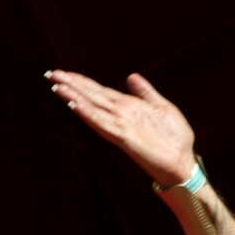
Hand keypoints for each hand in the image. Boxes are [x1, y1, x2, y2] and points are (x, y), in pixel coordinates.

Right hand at [47, 70, 196, 187]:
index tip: (64, 73)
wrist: (184, 161)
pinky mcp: (124, 138)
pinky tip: (75, 104)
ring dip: (74, 97)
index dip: (82, 82)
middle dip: (71, 85)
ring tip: (57, 86)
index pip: (99, 91)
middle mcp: (120, 115)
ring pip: (92, 108)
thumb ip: (145, 92)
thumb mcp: (162, 107)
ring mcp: (121, 126)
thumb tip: (131, 76)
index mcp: (128, 106)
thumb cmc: (175, 138)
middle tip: (50, 74)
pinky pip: (103, 123)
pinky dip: (88, 114)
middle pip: (91, 97)